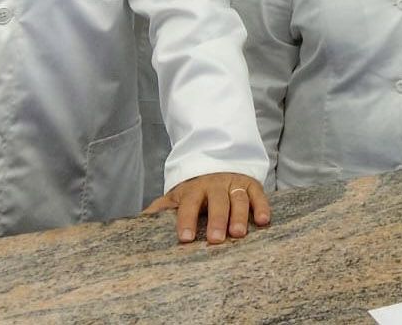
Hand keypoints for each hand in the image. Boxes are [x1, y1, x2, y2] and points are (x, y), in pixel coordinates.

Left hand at [144, 172, 270, 244]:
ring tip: (239, 233)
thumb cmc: (195, 190)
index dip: (186, 220)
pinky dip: (262, 206)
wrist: (218, 163)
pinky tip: (263, 220)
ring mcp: (235, 184)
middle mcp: (215, 185)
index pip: (189, 204)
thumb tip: (138, 221)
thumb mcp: (177, 196)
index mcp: (194, 190)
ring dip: (239, 215)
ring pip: (238, 198)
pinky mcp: (252, 185)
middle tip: (215, 239)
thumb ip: (161, 208)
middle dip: (216, 220)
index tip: (184, 239)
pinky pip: (259, 195)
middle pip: (217, 201)